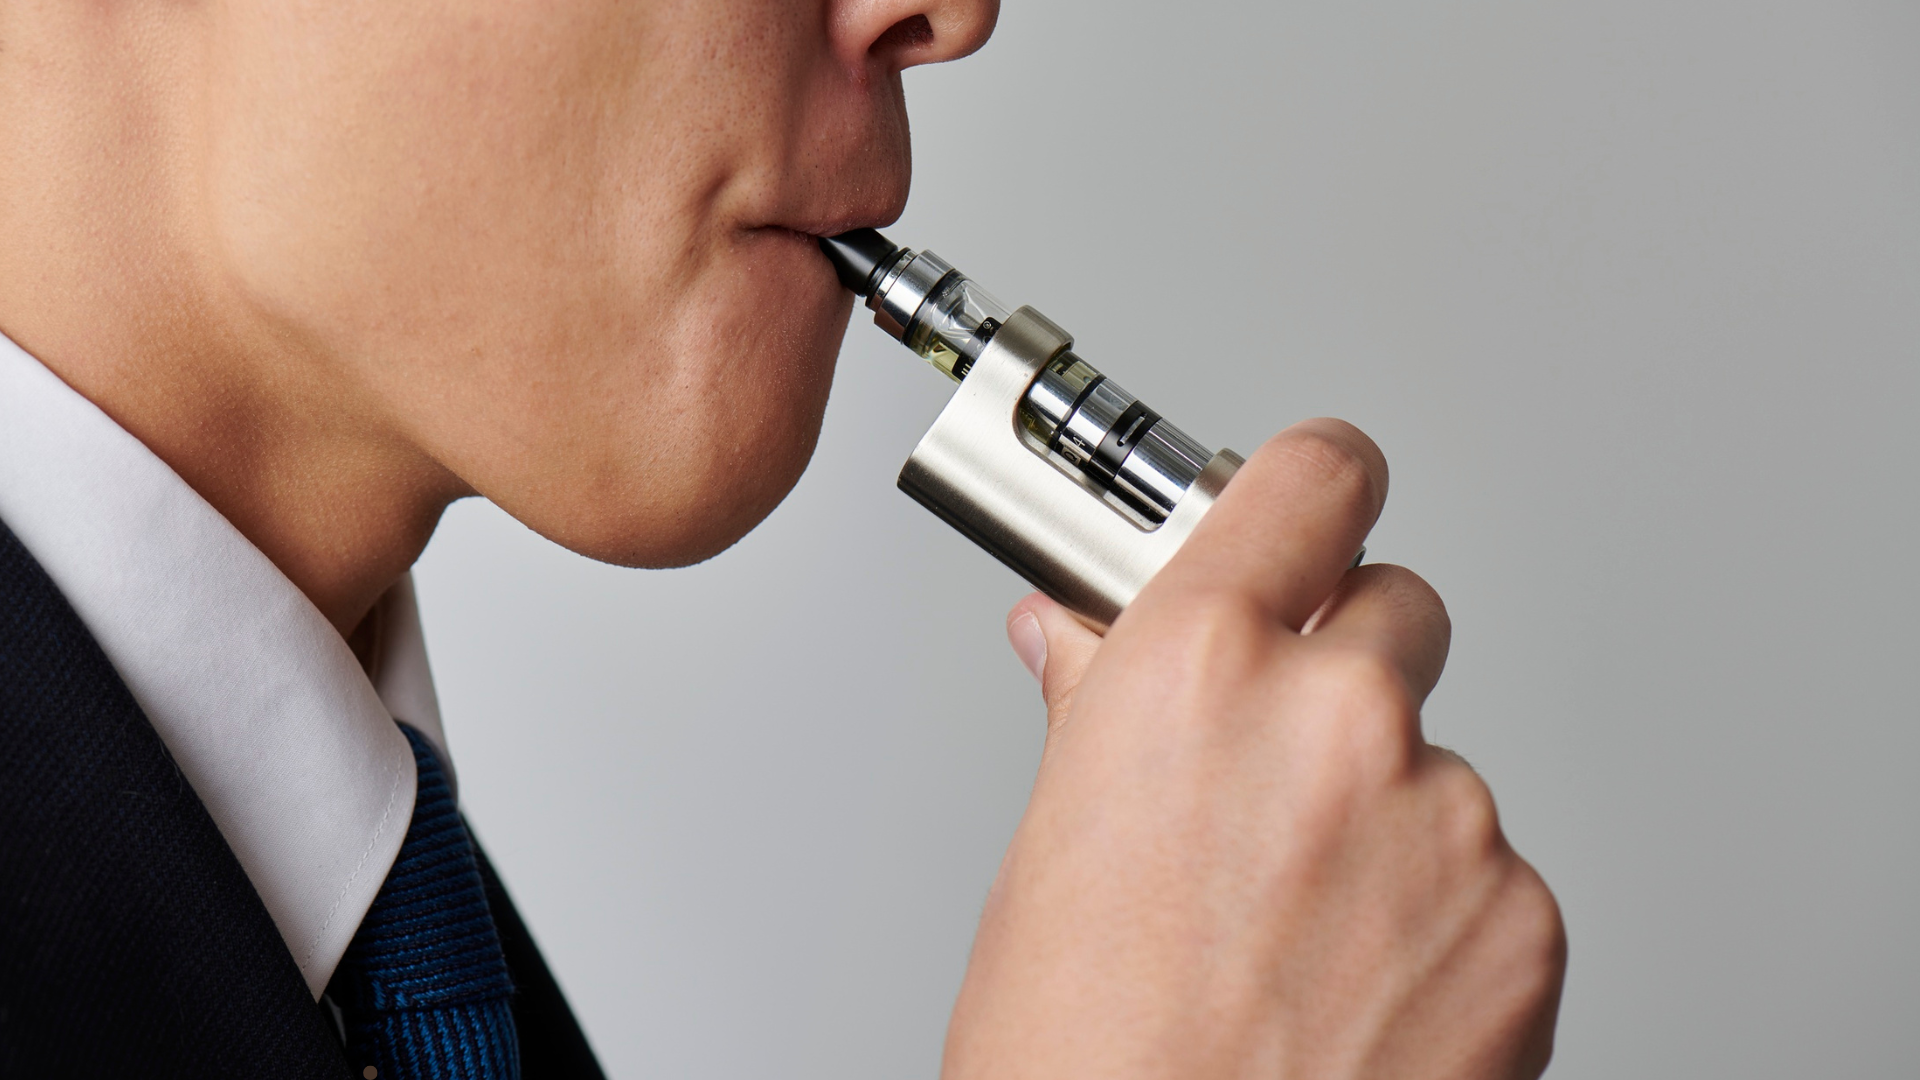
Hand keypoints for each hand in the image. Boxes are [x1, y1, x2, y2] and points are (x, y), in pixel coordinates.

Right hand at [944, 419, 1565, 1079]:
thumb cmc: (1076, 1051)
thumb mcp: (1053, 847)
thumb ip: (1101, 708)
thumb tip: (1077, 635)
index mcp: (1196, 668)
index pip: (1312, 479)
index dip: (1313, 490)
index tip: (1311, 507)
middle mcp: (1336, 716)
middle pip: (1397, 609)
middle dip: (1347, 669)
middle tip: (1283, 767)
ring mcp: (1447, 817)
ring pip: (1440, 762)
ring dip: (1389, 814)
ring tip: (1301, 924)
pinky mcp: (1524, 919)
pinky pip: (1492, 871)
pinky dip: (1442, 914)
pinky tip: (1358, 983)